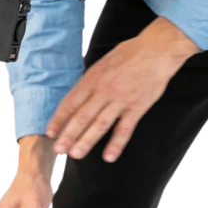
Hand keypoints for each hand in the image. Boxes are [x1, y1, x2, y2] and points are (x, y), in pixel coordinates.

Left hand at [46, 17, 199, 161]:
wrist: (157, 50)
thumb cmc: (130, 54)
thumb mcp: (103, 62)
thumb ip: (92, 80)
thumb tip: (79, 96)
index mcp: (93, 78)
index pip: (70, 102)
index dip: (59, 118)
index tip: (50, 132)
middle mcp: (104, 90)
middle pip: (82, 116)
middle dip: (68, 134)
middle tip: (59, 150)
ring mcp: (121, 100)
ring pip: (100, 124)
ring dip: (87, 141)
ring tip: (76, 154)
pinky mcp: (137, 107)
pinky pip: (125, 129)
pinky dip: (116, 144)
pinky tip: (109, 157)